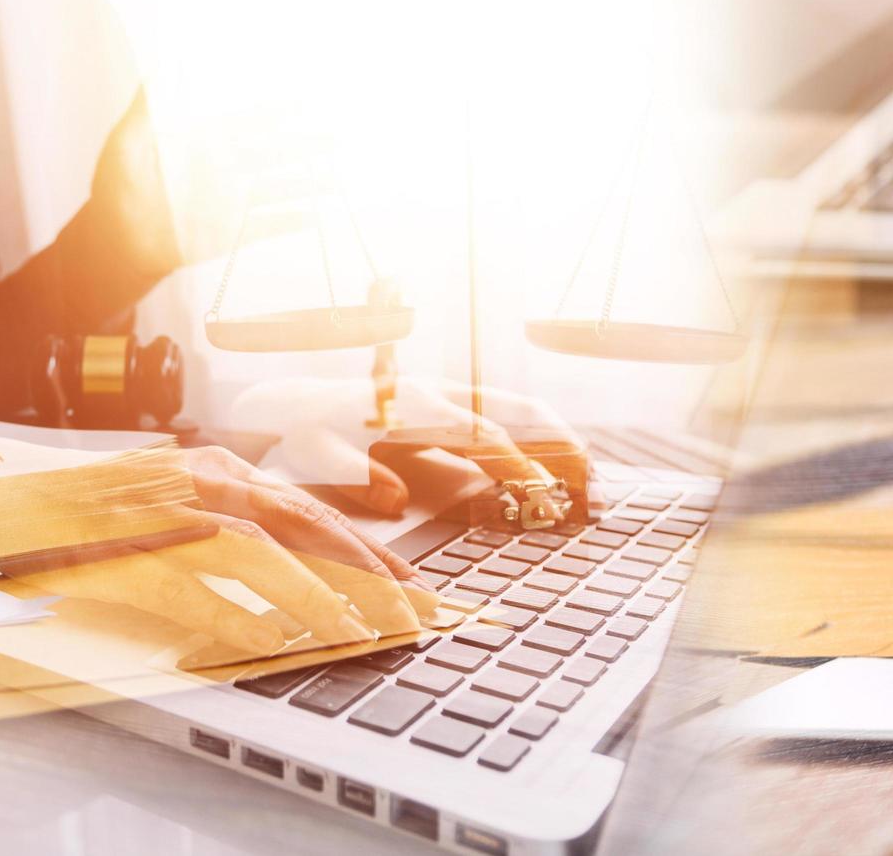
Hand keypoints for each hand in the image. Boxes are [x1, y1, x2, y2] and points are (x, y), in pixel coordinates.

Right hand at [0, 445, 438, 666]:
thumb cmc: (81, 507)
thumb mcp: (169, 500)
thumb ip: (223, 519)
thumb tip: (286, 556)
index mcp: (212, 469)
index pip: (309, 508)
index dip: (366, 548)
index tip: (411, 582)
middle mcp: (198, 481)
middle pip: (304, 527)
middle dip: (368, 573)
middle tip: (416, 614)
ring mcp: (164, 514)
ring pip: (263, 556)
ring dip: (317, 596)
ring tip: (360, 634)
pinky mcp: (127, 552)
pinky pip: (196, 592)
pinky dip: (237, 620)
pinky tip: (273, 645)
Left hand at [220, 376, 580, 515]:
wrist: (297, 404)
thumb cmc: (307, 435)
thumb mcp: (315, 455)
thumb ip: (353, 474)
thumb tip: (394, 498)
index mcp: (412, 406)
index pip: (477, 432)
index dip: (512, 461)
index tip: (542, 491)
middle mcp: (441, 394)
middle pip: (517, 411)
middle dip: (561, 445)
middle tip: (593, 488)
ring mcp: (453, 395)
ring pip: (523, 411)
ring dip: (564, 442)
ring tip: (595, 485)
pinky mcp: (457, 406)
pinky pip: (512, 418)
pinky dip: (546, 441)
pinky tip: (568, 470)